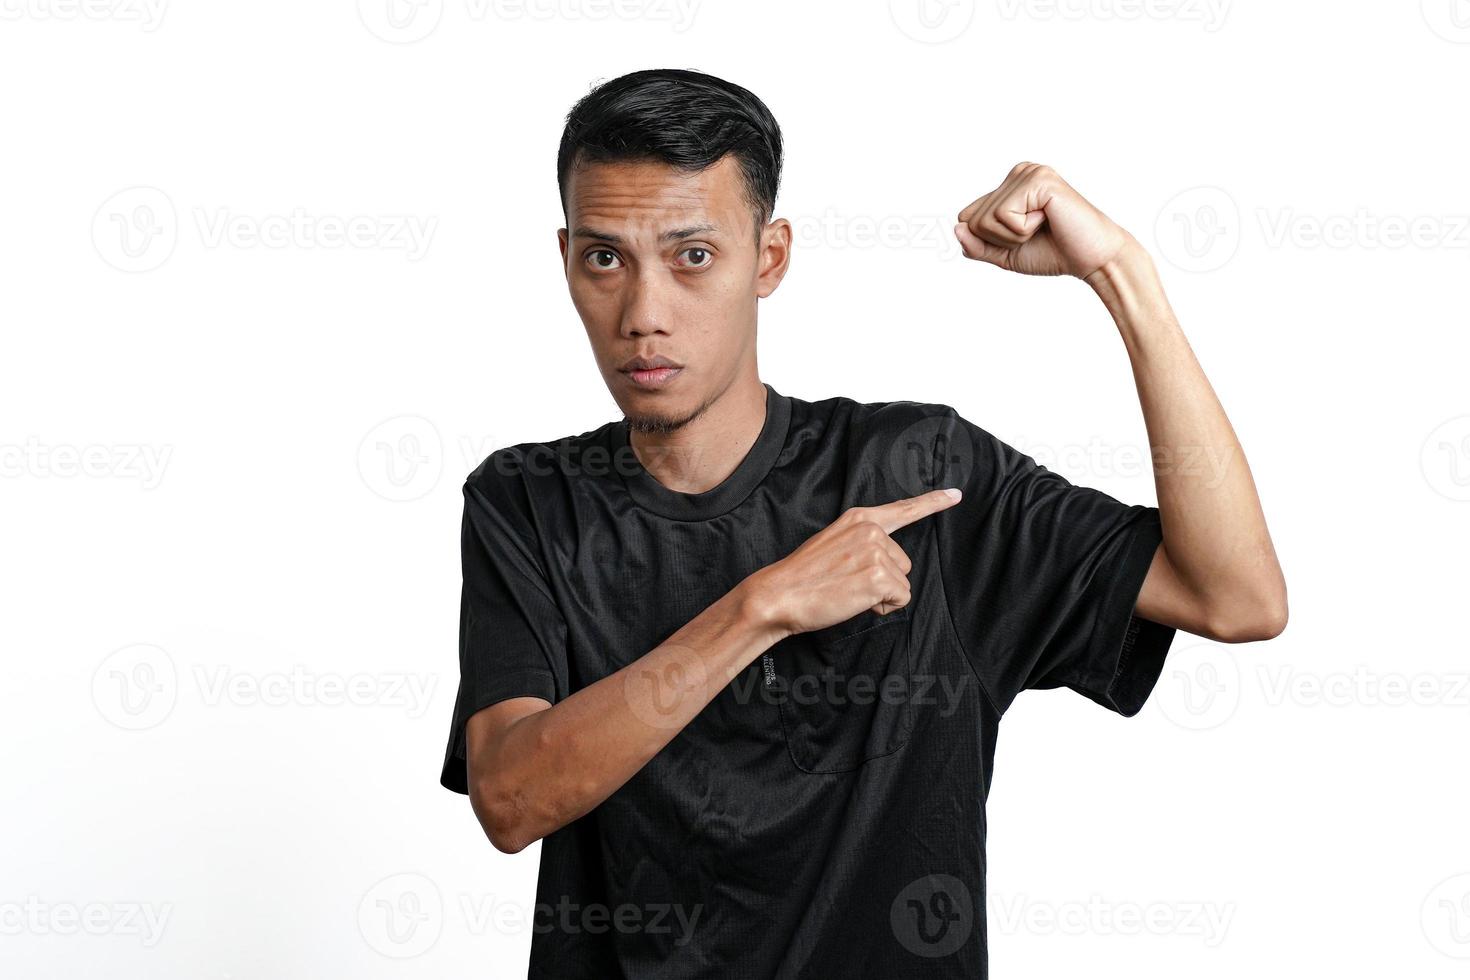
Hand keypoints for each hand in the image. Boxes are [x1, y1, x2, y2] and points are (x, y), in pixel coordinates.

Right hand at [747, 488, 961, 637]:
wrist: (780, 594)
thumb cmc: (803, 577)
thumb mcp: (833, 544)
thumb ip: (860, 544)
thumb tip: (883, 564)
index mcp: (859, 518)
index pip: (902, 509)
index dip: (933, 502)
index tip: (955, 494)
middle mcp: (871, 530)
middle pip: (903, 562)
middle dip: (882, 580)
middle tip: (847, 584)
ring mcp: (877, 552)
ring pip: (902, 582)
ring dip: (881, 595)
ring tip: (847, 592)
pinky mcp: (880, 576)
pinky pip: (900, 599)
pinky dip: (882, 608)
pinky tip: (855, 601)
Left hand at [953, 162, 1132, 277]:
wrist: (1092, 259)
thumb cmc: (1054, 253)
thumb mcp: (1004, 254)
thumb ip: (977, 246)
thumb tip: (956, 228)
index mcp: (1010, 186)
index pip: (968, 218)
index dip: (989, 241)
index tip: (1024, 239)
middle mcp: (1018, 172)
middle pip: (973, 219)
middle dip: (1001, 240)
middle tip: (1036, 235)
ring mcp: (1029, 172)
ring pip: (986, 218)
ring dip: (1013, 236)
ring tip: (1043, 227)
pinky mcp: (1038, 180)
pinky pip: (1004, 215)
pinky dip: (1023, 230)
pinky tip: (1048, 220)